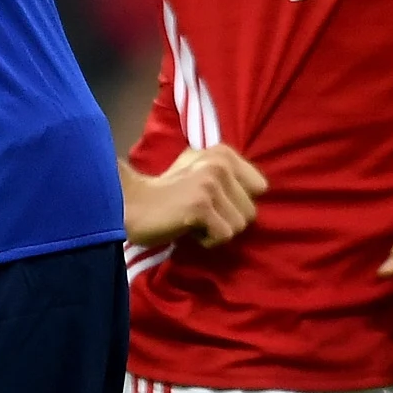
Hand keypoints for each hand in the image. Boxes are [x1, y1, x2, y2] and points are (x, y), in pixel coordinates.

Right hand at [125, 147, 269, 247]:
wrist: (131, 205)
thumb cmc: (167, 192)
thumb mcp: (200, 168)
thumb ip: (228, 173)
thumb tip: (260, 187)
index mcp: (222, 152)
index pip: (260, 186)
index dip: (238, 201)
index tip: (214, 201)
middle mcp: (219, 163)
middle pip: (250, 211)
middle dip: (227, 220)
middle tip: (200, 213)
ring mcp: (210, 184)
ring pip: (238, 226)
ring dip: (216, 230)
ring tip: (193, 220)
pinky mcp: (200, 206)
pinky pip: (223, 236)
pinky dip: (206, 240)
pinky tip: (187, 228)